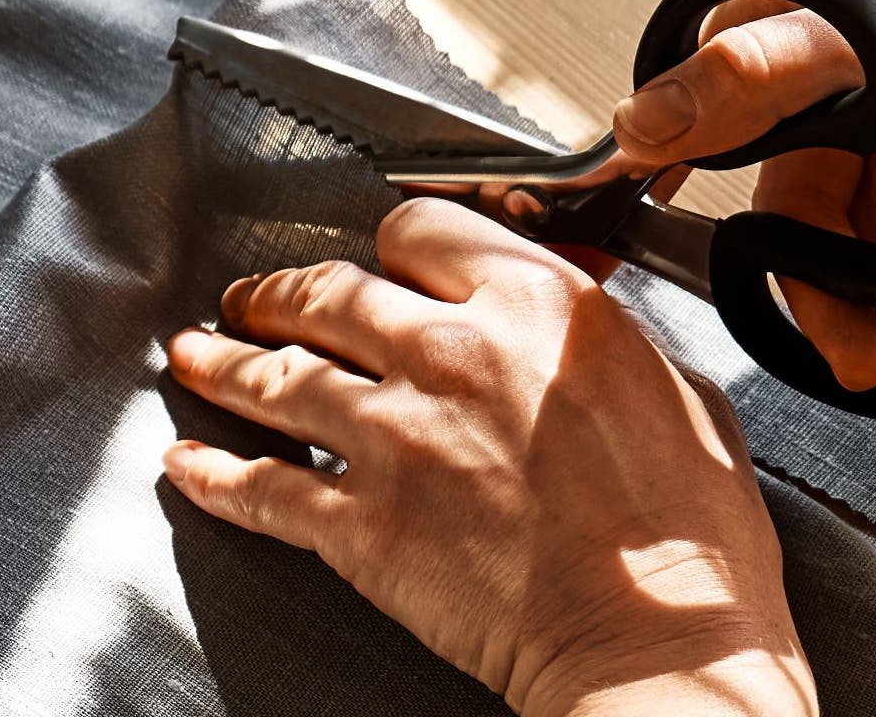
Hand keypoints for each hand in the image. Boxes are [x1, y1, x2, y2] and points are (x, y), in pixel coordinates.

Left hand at [162, 198, 813, 716]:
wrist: (658, 643)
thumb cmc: (687, 538)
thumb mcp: (676, 388)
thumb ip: (599, 338)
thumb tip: (573, 319)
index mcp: (534, 306)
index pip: (420, 232)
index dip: (388, 246)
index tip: (375, 260)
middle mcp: (450, 354)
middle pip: (328, 293)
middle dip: (278, 292)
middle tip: (252, 298)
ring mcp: (393, 438)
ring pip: (275, 375)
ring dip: (224, 362)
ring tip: (196, 355)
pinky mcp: (360, 523)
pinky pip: (261, 488)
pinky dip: (213, 474)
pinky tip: (188, 465)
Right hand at [607, 0, 875, 388]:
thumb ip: (770, 71)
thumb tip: (645, 117)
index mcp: (798, 8)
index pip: (712, 114)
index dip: (701, 194)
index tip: (713, 267)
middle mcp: (835, 58)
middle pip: (792, 192)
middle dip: (825, 277)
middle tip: (852, 350)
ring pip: (854, 222)